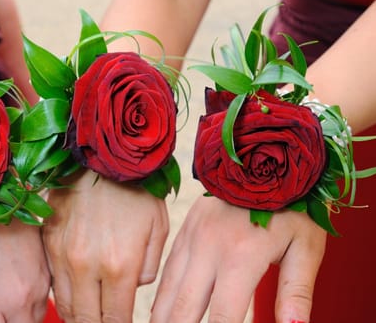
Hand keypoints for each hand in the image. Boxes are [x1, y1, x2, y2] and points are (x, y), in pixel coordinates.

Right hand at [43, 169, 168, 321]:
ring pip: (65, 304)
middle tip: (105, 322)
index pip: (114, 319)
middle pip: (85, 318)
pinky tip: (75, 290)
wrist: (101, 154)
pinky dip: (63, 292)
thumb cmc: (136, 189)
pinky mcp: (48, 240)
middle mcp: (86, 265)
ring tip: (89, 314)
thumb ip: (148, 267)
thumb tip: (133, 287)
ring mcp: (62, 253)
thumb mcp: (157, 228)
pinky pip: (52, 279)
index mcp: (119, 265)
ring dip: (77, 315)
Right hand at [151, 195, 325, 322]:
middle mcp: (209, 249)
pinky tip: (159, 311)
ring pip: (167, 290)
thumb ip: (296, 291)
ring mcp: (192, 237)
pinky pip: (166, 270)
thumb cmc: (291, 205)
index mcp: (241, 257)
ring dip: (161, 318)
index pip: (222, 317)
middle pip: (184, 308)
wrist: (263, 157)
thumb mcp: (305, 246)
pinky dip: (160, 295)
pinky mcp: (185, 230)